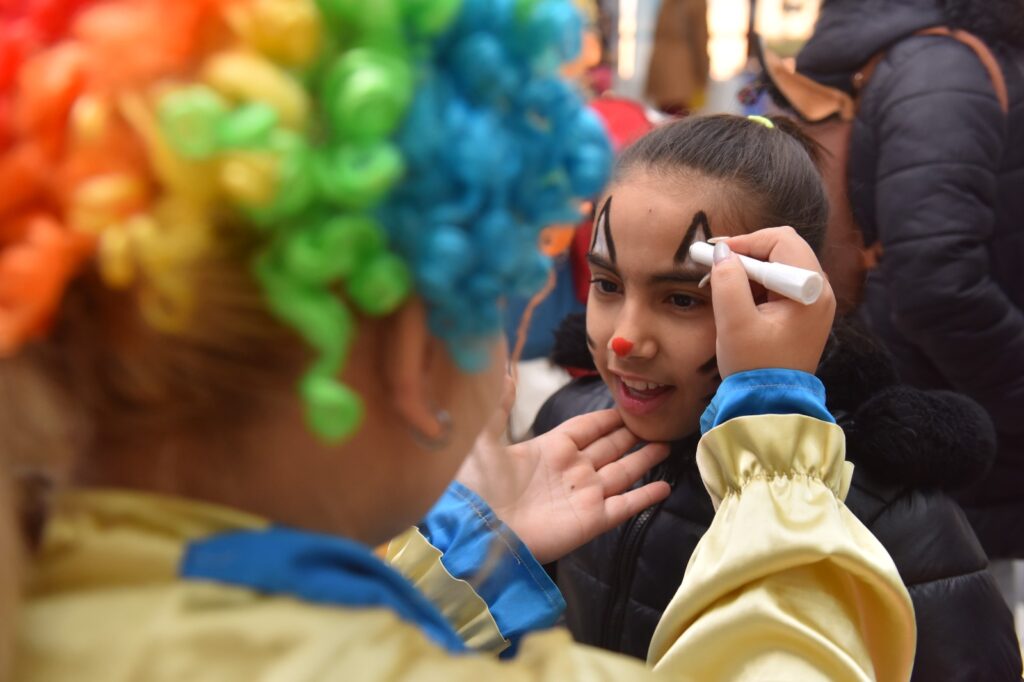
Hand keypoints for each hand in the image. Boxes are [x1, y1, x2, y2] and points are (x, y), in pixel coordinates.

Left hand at [456, 376, 669, 563]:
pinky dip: (645, 496)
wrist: (480, 531)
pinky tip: (665, 486)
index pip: (586, 427)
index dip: (606, 418)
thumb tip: (506, 374)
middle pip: (610, 447)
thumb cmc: (478, 487)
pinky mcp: (592, 520)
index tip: (627, 406)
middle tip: (655, 422)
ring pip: (623, 472)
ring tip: (666, 445)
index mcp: (550, 448)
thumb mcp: (483, 440)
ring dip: (645, 459)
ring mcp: (584, 495)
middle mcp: (572, 469)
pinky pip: (625, 505)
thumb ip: (499, 409)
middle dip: (631, 435)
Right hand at [711, 227, 835, 376]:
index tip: (716, 253)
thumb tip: (723, 252)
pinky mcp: (803, 314)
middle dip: (747, 253)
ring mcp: (814, 303)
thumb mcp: (734, 323)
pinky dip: (756, 284)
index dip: (746, 241)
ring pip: (780, 265)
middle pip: (783, 249)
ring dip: (749, 269)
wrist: (771, 406)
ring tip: (722, 284)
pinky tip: (736, 298)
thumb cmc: (755, 367)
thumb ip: (727, 282)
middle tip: (716, 264)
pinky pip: (780, 284)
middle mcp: (819, 292)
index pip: (781, 241)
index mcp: (811, 291)